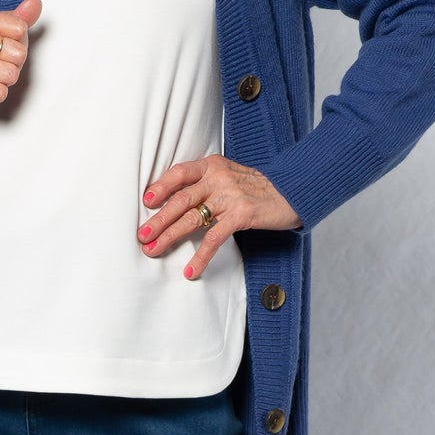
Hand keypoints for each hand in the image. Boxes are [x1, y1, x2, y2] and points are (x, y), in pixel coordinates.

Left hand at [138, 155, 300, 278]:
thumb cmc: (256, 188)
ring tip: (154, 250)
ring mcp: (230, 195)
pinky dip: (202, 255)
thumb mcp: (229, 176)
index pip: (180, 173)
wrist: (293, 191)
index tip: (145, 202)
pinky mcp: (242, 214)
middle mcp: (219, 177)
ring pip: (193, 218)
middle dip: (158, 220)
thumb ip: (204, 184)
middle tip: (141, 236)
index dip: (161, 186)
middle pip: (181, 200)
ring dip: (170, 236)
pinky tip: (191, 269)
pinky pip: (215, 237)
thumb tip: (173, 204)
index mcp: (212, 165)